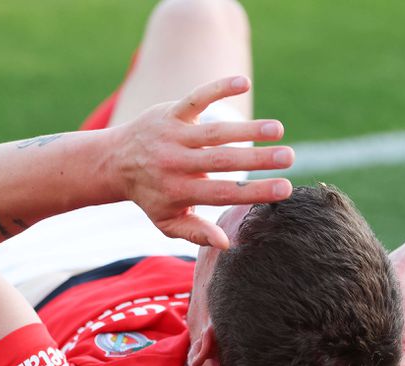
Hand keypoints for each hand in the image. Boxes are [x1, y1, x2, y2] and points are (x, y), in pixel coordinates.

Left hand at [109, 76, 293, 248]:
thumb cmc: (151, 195)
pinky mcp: (171, 113)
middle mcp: (176, 163)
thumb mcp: (168, 222)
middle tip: (289, 158)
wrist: (115, 162)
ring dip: (248, 129)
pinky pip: (196, 99)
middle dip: (258, 159)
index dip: (255, 191)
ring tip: (278, 129)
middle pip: (223, 161)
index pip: (224, 193)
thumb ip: (197, 233)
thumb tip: (228, 244)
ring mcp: (173, 136)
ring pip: (215, 133)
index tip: (285, 190)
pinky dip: (218, 88)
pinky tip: (243, 83)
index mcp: (180, 192)